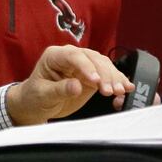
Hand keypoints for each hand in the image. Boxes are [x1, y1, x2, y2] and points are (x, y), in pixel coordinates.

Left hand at [5, 45, 132, 125]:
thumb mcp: (42, 95)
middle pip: (93, 59)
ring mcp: (83, 66)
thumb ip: (59, 90)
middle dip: (104, 74)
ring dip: (114, 78)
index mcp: (55, 56)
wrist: (36, 105)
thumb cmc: (35, 97)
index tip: (95, 81)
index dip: (86, 66)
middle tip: (110, 91)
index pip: (74, 56)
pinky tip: (126, 88)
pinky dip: (118, 82)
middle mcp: (71, 57)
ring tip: (120, 92)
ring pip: (104, 65)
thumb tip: (76, 86)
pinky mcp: (92, 77)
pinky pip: (108, 76)